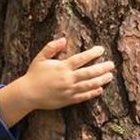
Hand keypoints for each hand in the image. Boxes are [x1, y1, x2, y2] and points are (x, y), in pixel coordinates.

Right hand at [0, 38, 114, 126]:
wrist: (28, 94)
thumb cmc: (34, 75)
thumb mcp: (40, 58)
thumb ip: (51, 47)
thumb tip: (63, 39)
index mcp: (62, 67)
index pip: (81, 59)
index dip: (93, 53)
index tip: (101, 49)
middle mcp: (67, 79)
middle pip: (89, 72)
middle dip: (102, 68)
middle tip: (111, 64)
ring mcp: (69, 90)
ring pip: (89, 85)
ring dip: (101, 80)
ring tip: (110, 76)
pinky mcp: (68, 100)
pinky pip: (83, 97)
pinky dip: (92, 93)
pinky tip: (100, 89)